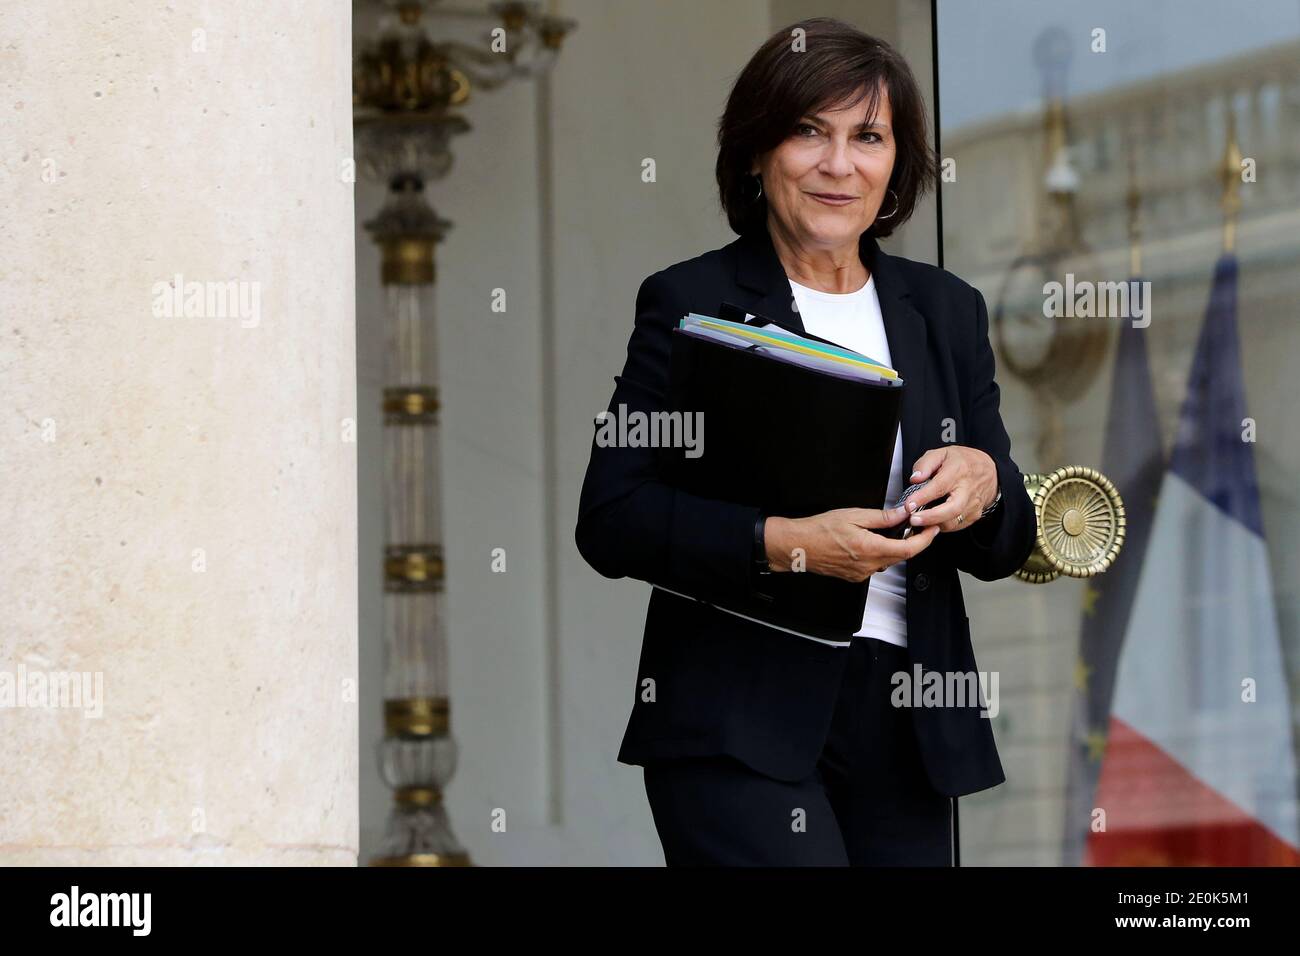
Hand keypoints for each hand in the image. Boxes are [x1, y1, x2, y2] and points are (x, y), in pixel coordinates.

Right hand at [764, 506, 939, 582]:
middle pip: (901, 556)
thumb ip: (881, 517)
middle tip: (916, 525)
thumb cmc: (820, 529)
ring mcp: (862, 573)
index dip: (925, 540)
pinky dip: (882, 553)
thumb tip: (902, 514)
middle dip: (913, 542)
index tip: (932, 529)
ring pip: (889, 561)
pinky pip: (876, 565)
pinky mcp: (855, 576)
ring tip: (896, 531)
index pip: (909, 550)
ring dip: (896, 548)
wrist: (798, 546)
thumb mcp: (852, 515)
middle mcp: (868, 565)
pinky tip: (875, 541)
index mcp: (870, 549)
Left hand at [904, 446, 998, 533]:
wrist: (990, 471)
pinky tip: (931, 522)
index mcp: (958, 471)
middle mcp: (967, 489)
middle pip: (952, 508)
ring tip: (918, 521)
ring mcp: (973, 504)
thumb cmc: (962, 462)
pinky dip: (942, 526)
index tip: (908, 505)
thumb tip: (915, 478)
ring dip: (934, 524)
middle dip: (931, 517)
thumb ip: (925, 464)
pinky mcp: (974, 515)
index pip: (940, 486)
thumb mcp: (942, 453)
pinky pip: (956, 526)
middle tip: (913, 520)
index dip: (923, 497)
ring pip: (953, 521)